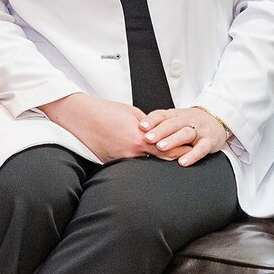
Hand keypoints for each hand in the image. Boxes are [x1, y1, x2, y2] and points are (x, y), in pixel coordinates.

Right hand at [38, 93, 187, 162]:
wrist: (79, 116)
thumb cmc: (104, 110)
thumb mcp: (132, 113)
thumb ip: (149, 124)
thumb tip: (158, 130)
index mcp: (140, 138)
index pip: (169, 149)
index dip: (183, 151)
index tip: (193, 151)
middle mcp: (132, 152)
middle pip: (159, 160)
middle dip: (172, 157)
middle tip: (186, 157)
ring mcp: (121, 160)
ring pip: (143, 163)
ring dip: (152, 159)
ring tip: (161, 157)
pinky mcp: (110, 163)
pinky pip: (128, 163)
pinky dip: (134, 160)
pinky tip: (135, 155)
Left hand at [139, 107, 228, 166]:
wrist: (217, 119)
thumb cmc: (191, 122)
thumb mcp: (176, 118)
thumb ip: (160, 123)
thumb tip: (138, 131)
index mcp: (176, 114)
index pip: (162, 114)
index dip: (151, 120)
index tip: (141, 126)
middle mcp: (187, 120)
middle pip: (172, 124)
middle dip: (159, 131)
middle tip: (148, 138)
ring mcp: (199, 130)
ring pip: (185, 134)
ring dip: (172, 140)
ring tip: (161, 147)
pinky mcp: (210, 141)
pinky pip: (202, 148)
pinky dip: (192, 155)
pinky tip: (183, 161)